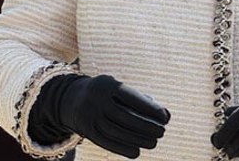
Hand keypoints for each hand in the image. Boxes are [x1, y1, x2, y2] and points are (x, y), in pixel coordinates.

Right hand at [30, 74, 169, 157]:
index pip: (132, 97)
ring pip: (115, 131)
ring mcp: (89, 115)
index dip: (150, 108)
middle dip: (145, 126)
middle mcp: (96, 100)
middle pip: (124, 116)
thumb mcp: (119, 89)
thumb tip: (163, 115)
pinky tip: (136, 152)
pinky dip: (122, 148)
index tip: (166, 117)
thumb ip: (140, 99)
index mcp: (108, 85)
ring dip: (137, 139)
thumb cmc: (107, 93)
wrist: (73, 99)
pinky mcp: (86, 130)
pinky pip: (105, 142)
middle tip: (162, 132)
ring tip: (153, 143)